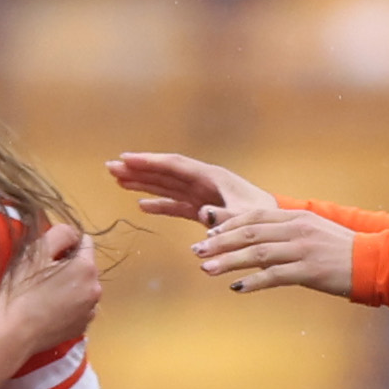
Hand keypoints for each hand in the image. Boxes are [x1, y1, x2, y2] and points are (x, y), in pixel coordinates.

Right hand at [0, 218, 102, 349]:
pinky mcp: (82, 328)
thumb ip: (60, 233)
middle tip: (42, 276)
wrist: (13, 333)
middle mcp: (96, 290)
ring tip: (45, 295)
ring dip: (70, 286)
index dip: (66, 245)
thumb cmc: (22, 289)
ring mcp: (91, 312)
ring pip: (83, 288)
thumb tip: (74, 234)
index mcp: (87, 269)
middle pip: (85, 267)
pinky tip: (49, 310)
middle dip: (69, 266)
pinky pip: (79, 308)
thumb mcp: (36, 251)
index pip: (85, 242)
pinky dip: (68, 305)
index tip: (47, 256)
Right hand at [110, 150, 271, 224]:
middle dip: (139, 169)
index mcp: (213, 177)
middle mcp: (204, 183)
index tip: (126, 159)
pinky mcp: (204, 211)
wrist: (279, 229)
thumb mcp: (248, 216)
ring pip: (167, 186)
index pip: (175, 165)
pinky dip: (159, 205)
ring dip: (143, 183)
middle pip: (165, 172)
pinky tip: (141, 205)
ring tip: (117, 180)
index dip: (150, 162)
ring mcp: (202, 196)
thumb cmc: (266, 219)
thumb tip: (203, 215)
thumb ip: (226, 216)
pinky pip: (176, 205)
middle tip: (110, 167)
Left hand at [195, 205, 356, 296]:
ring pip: (256, 253)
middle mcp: (296, 229)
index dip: (227, 224)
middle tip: (197, 251)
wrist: (374, 262)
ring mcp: (302, 249)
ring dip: (228, 261)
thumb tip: (260, 238)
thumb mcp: (314, 232)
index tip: (207, 233)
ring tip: (206, 269)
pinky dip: (253, 281)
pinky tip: (236, 288)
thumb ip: (287, 231)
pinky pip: (274, 276)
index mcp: (296, 216)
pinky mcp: (309, 271)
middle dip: (220, 242)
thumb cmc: (343, 250)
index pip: (254, 215)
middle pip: (249, 233)